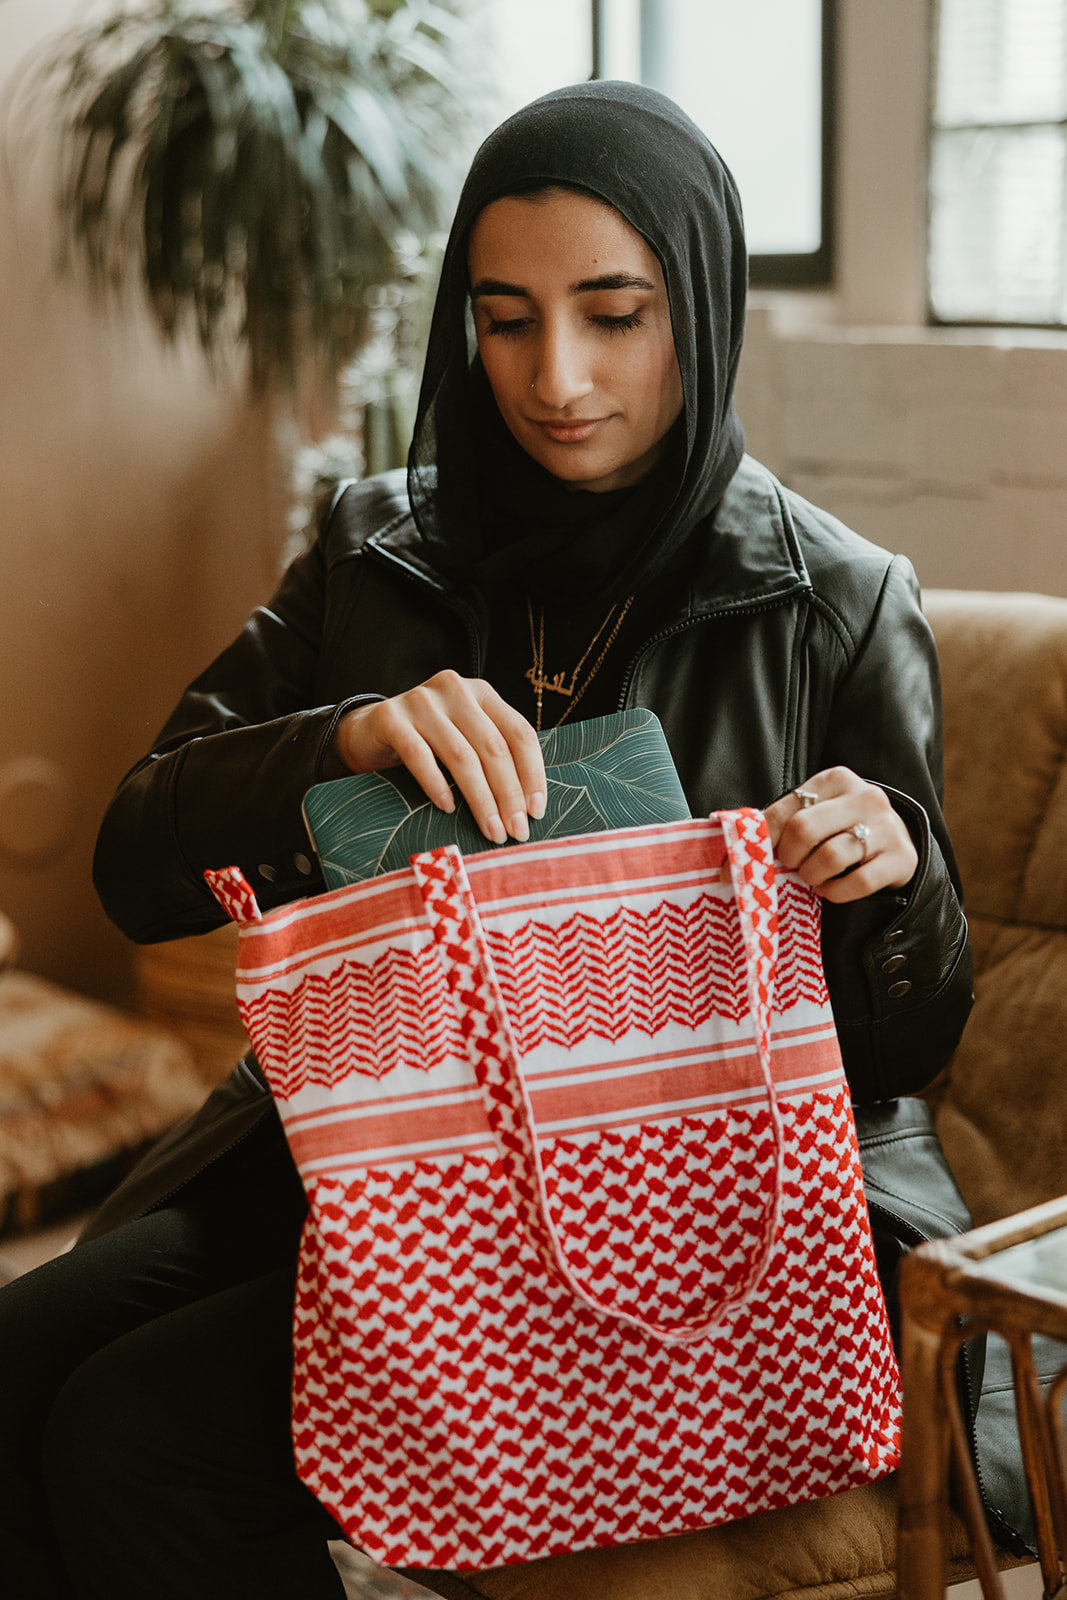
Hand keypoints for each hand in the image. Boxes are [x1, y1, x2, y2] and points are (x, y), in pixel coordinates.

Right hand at [333, 671, 546, 843]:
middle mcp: (455, 690)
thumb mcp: (465, 738)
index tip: (536, 811)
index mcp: (482, 693)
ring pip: (461, 756)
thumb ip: (493, 755)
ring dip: (480, 799)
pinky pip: (419, 755)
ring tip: (491, 830)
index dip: (532, 774)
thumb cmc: (428, 743)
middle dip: (509, 794)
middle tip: (516, 831)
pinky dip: (437, 785)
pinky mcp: (390, 718)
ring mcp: (421, 701)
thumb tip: (529, 807)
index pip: (519, 733)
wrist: (367, 732)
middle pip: (493, 747)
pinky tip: (448, 808)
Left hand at [760, 766, 917, 902]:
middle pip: (804, 830)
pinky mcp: (902, 858)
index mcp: (835, 780)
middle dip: (789, 857)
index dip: (762, 840)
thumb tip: (735, 857)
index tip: (752, 860)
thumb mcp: (815, 813)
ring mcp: (887, 827)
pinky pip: (858, 883)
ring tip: (812, 876)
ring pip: (831, 857)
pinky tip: (830, 888)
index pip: (784, 811)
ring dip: (812, 876)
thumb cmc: (840, 827)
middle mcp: (865, 797)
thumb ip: (782, 824)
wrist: (894, 841)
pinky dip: (836, 892)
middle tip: (792, 865)